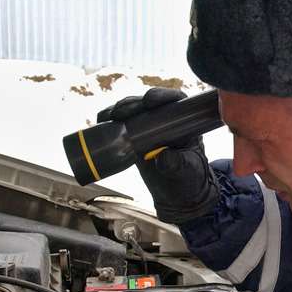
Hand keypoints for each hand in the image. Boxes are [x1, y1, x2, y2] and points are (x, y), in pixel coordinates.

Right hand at [97, 87, 218, 223]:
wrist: (177, 195)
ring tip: (109, 116)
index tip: (149, 101)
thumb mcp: (187, 171)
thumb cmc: (189, 179)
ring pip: (133, 110)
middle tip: (121, 111)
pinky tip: (102, 120)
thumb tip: (162, 156)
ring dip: (120, 110)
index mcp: (184, 121)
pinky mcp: (134, 137)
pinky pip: (121, 124)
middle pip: (147, 103)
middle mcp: (166, 119)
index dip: (160, 96)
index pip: (173, 100)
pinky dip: (110, 120)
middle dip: (133, 103)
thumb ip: (177, 164)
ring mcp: (148, 126)